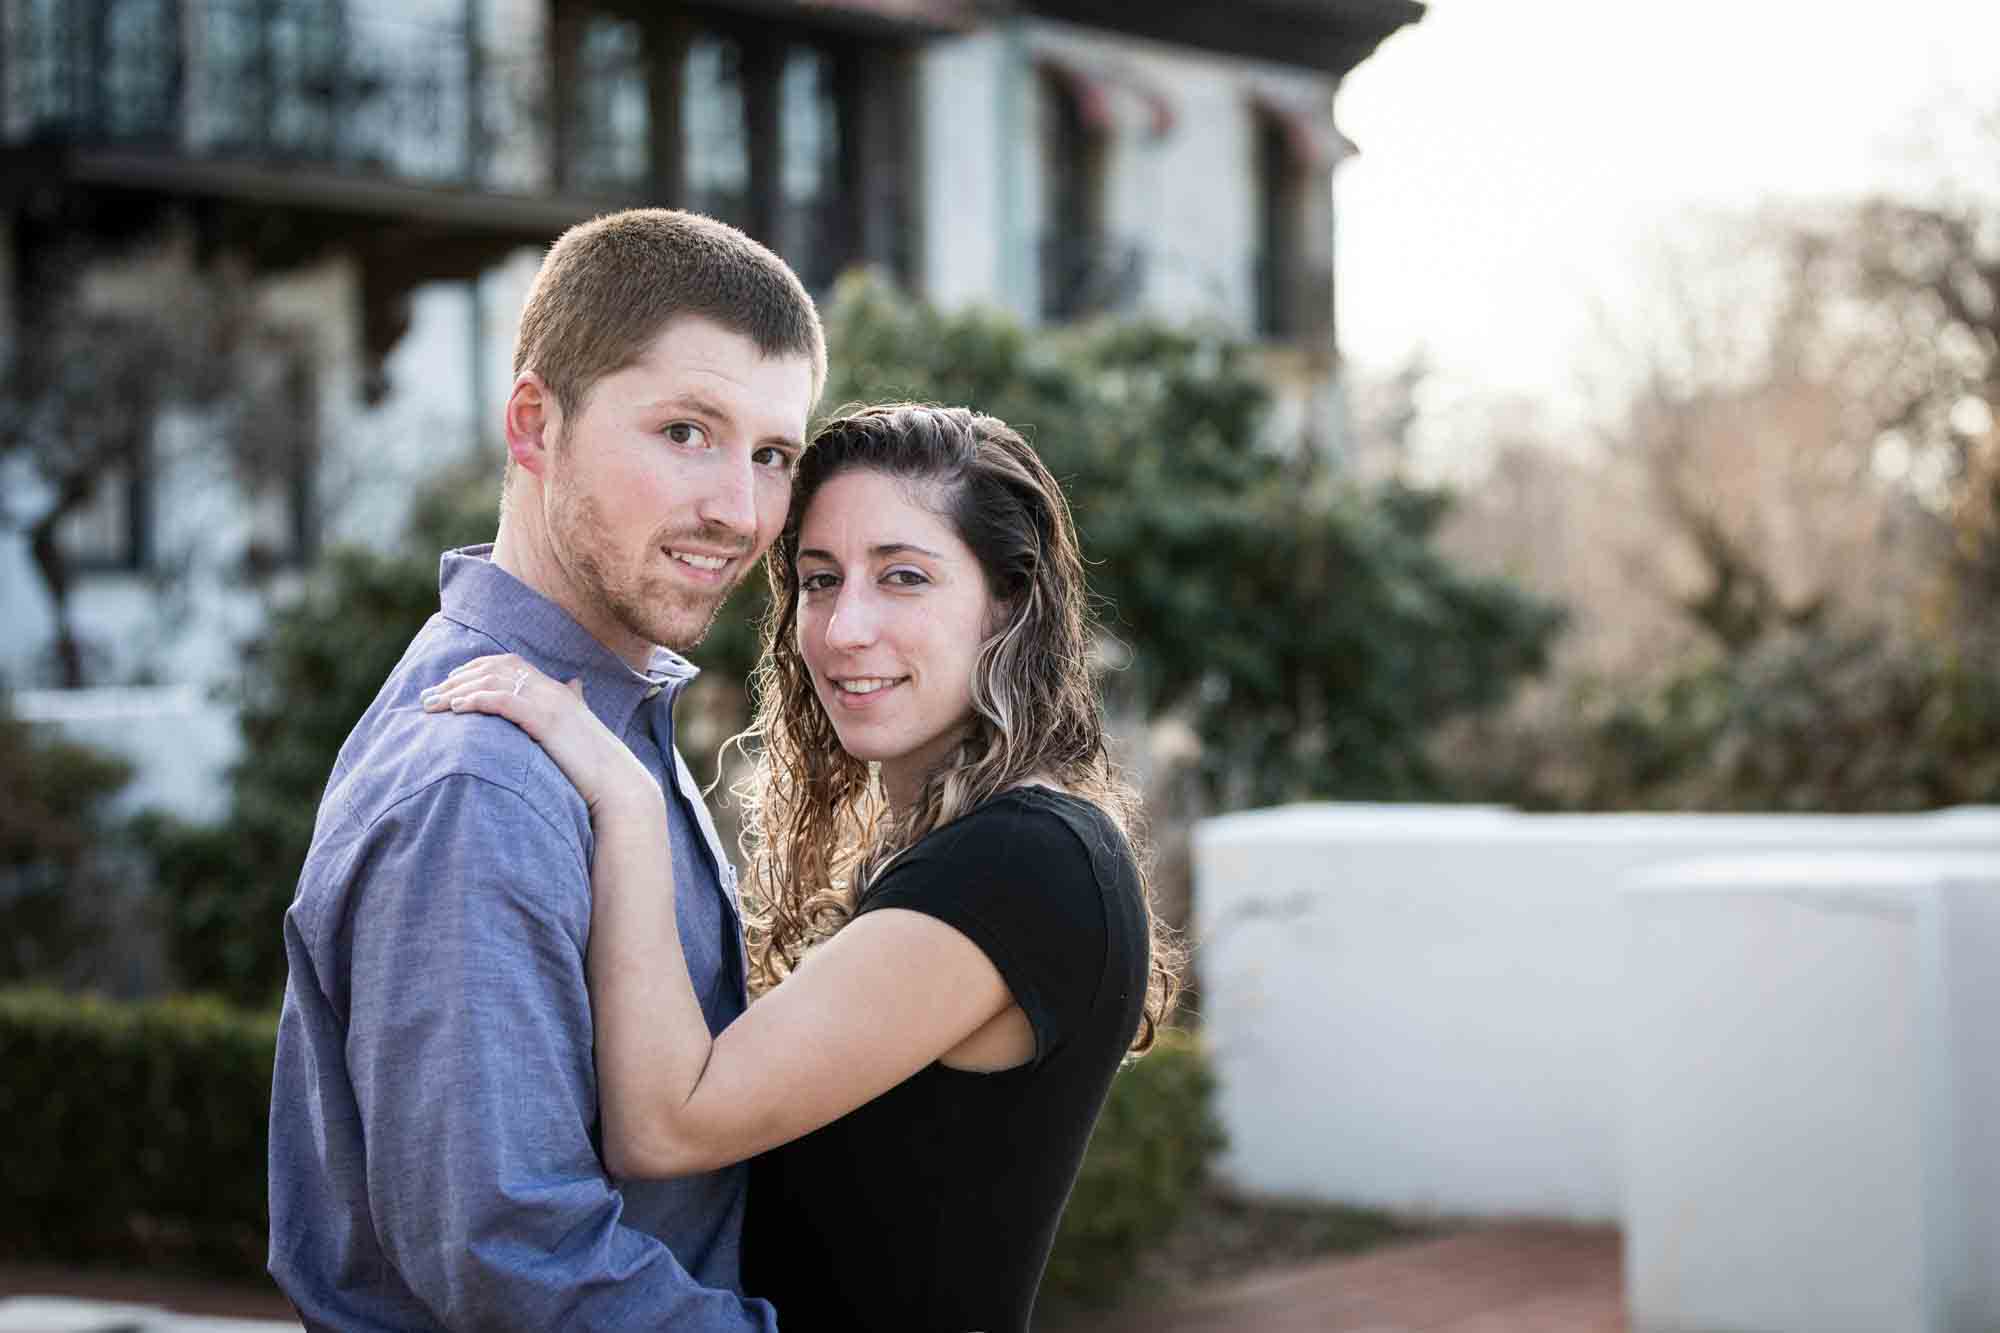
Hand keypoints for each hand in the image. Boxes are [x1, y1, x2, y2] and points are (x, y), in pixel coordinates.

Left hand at [422, 653, 660, 817]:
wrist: (618, 785)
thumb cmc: (597, 767)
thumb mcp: (581, 730)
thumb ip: (575, 706)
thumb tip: (577, 687)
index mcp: (557, 691)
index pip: (510, 663)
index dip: (476, 667)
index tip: (450, 681)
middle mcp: (552, 690)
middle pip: (495, 668)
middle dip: (457, 678)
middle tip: (429, 695)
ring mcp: (550, 703)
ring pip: (493, 682)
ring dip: (457, 690)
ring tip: (432, 704)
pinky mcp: (545, 720)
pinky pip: (503, 700)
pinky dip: (476, 700)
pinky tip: (456, 709)